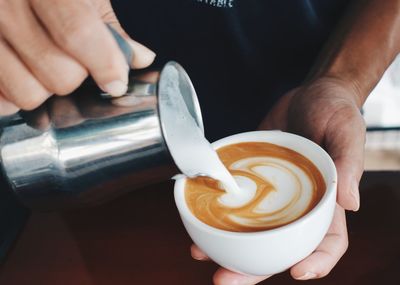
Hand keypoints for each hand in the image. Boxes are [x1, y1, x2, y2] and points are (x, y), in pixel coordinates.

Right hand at [0, 0, 154, 114]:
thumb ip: (109, 26)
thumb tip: (140, 58)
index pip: (77, 32)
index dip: (104, 64)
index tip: (116, 82)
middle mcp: (5, 5)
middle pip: (58, 74)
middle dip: (78, 78)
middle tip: (78, 65)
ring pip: (28, 93)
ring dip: (47, 91)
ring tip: (48, 69)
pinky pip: (1, 100)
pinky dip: (15, 97)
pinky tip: (24, 75)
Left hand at [190, 76, 365, 283]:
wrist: (310, 94)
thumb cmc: (337, 111)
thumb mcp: (348, 131)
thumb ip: (349, 164)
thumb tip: (349, 203)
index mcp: (325, 201)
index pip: (326, 242)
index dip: (316, 262)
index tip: (296, 272)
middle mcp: (296, 205)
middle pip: (277, 248)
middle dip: (252, 270)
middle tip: (223, 280)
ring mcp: (271, 194)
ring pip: (249, 231)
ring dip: (225, 248)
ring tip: (200, 254)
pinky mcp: (250, 177)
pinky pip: (233, 200)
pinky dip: (214, 213)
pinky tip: (195, 220)